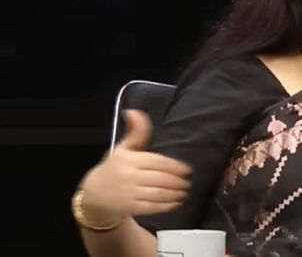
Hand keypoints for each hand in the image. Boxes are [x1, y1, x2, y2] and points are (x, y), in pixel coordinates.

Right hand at [78, 109, 191, 224]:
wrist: (94, 195)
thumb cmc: (113, 169)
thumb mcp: (123, 148)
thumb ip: (136, 132)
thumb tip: (135, 112)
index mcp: (129, 159)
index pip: (158, 162)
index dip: (176, 167)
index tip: (187, 170)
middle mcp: (129, 176)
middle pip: (161, 179)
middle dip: (179, 181)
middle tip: (188, 181)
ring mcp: (130, 193)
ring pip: (159, 193)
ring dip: (176, 193)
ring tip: (185, 191)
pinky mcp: (130, 207)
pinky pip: (153, 206)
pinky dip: (168, 205)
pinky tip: (177, 202)